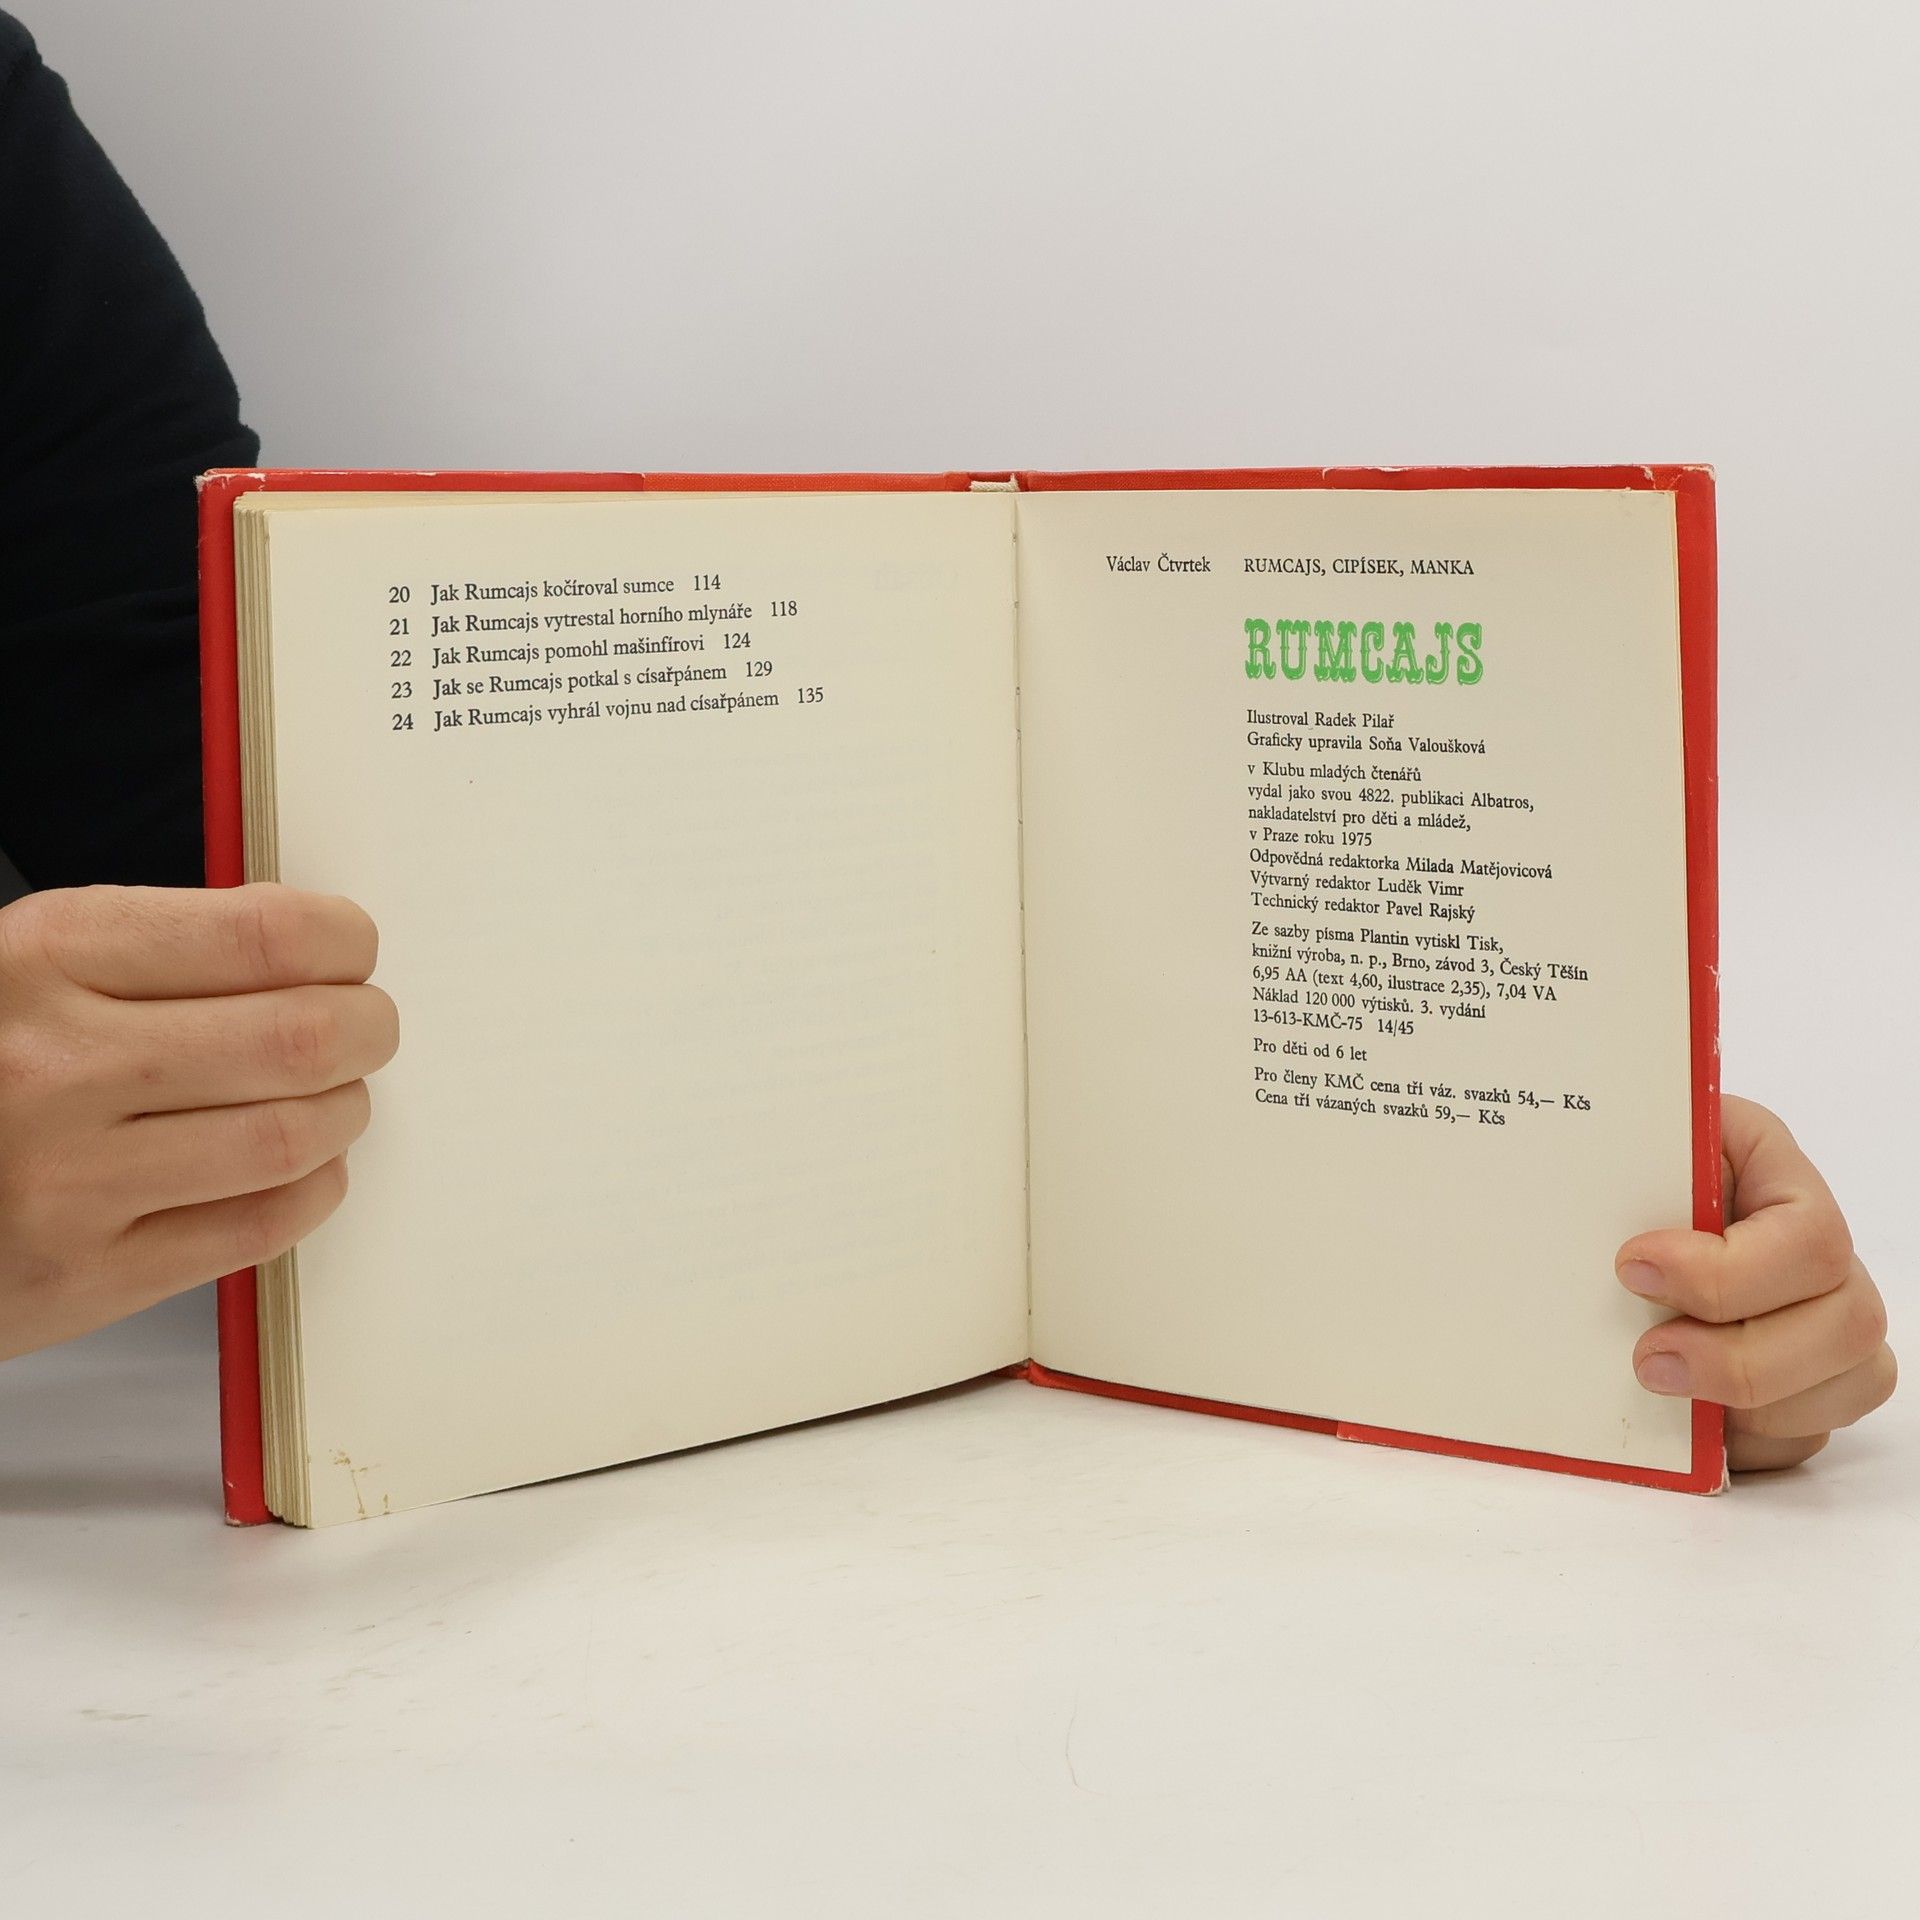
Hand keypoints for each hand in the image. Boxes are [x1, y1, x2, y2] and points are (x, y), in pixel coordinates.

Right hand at [0, 883, 397, 1362]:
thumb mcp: (25, 963)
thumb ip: (158, 950)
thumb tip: (313, 947)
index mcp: (46, 958)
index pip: (266, 935)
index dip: (343, 941)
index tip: (351, 951)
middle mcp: (58, 1067)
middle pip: (301, 1038)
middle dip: (366, 1028)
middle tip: (366, 1027)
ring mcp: (70, 1182)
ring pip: (292, 1137)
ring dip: (344, 1111)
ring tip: (331, 1096)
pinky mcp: (85, 1278)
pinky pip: (257, 1229)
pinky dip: (311, 1189)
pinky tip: (302, 1165)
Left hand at [1616, 1096, 1893, 1469]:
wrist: (1608, 1192)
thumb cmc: (1619, 1166)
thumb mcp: (1625, 1146)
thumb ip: (1634, 1171)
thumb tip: (1624, 1243)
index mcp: (1780, 1175)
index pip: (1809, 1240)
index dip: (1727, 1273)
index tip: (1632, 1270)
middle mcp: (1821, 1252)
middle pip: (1849, 1325)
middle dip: (1741, 1359)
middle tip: (1647, 1360)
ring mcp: (1823, 1316)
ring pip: (1850, 1383)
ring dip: (1755, 1406)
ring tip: (1663, 1388)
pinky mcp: (1804, 1380)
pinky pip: (1808, 1431)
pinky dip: (1751, 1440)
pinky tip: (1690, 1420)